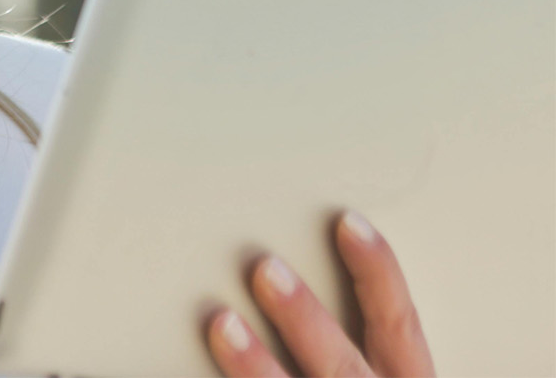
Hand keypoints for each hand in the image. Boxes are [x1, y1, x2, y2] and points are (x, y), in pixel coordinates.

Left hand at [205, 211, 434, 376]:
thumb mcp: (376, 374)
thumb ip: (351, 342)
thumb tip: (279, 268)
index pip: (399, 327)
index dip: (378, 275)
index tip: (347, 223)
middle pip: (344, 366)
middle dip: (306, 320)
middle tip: (264, 269)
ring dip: (260, 368)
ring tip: (221, 323)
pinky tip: (187, 374)